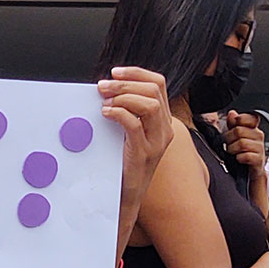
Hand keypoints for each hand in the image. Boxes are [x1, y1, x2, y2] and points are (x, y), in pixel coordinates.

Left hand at [99, 67, 172, 255]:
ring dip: (124, 96)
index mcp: (163, 120)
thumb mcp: (130, 132)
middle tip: (103, 86)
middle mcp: (165, 129)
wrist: (127, 195)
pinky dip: (119, 114)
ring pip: (149, 105)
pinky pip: (135, 125)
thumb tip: (107, 88)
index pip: (158, 84)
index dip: (137, 73)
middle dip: (126, 83)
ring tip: (105, 100)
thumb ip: (127, 111)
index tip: (114, 72)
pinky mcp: (143, 153)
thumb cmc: (125, 162)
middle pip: (153, 90)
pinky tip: (106, 114)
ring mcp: (156, 142)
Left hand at [224, 110, 265, 176]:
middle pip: (239, 131)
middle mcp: (258, 136)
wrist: (250, 172)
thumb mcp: (236, 138)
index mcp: (253, 128)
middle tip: (229, 144)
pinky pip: (246, 156)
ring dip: (232, 149)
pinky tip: (239, 159)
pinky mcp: (259, 160)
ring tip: (233, 152)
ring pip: (241, 143)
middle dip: (229, 139)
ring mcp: (260, 148)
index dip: (239, 121)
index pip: (249, 117)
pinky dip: (239, 158)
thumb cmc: (243, 153)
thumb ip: (233, 124)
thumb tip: (232, 113)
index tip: (233, 127)